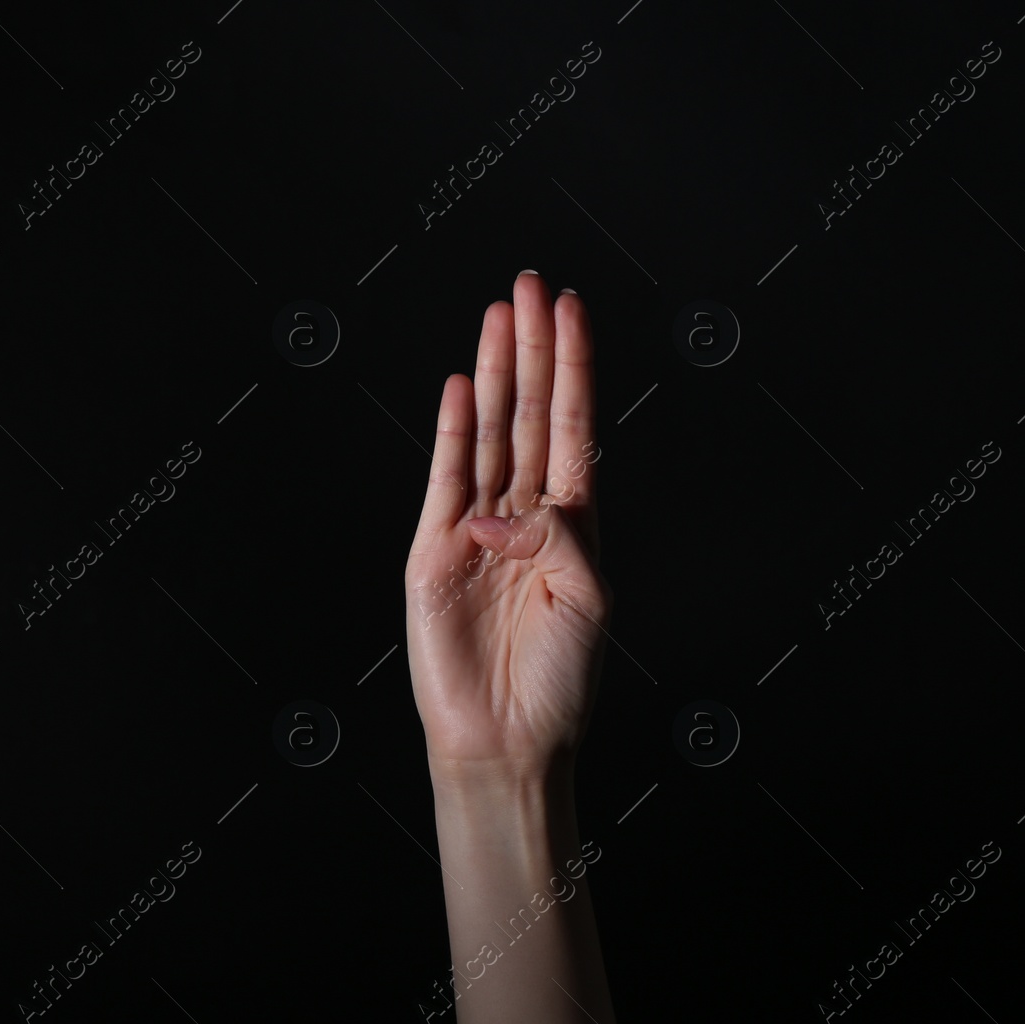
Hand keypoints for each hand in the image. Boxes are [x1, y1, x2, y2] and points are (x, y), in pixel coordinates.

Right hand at [405, 272, 610, 786]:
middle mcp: (526, 513)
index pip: (572, 425)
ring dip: (493, 374)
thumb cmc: (560, 679)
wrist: (506, 737)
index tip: (573, 310)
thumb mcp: (590, 599)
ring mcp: (477, 527)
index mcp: (573, 521)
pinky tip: (458, 388)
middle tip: (532, 285)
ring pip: (487, 432)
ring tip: (498, 316)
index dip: (573, 366)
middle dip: (532, 348)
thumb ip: (560, 537)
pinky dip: (450, 431)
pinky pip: (444, 477)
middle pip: (529, 412)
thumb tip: (505, 511)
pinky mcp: (434, 549)